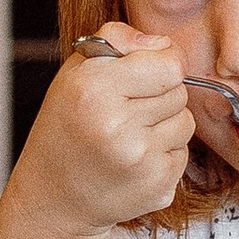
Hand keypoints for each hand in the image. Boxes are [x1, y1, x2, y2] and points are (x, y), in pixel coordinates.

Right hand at [5, 26, 191, 238]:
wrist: (53, 198)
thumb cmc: (66, 128)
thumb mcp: (75, 72)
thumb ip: (116, 40)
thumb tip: (162, 44)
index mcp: (94, 89)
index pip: (171, 63)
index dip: (164, 62)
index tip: (148, 71)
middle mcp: (118, 125)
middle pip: (179, 92)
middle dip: (159, 95)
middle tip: (127, 110)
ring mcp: (140, 159)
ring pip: (185, 122)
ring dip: (165, 125)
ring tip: (129, 135)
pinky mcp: (158, 186)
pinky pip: (182, 152)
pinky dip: (163, 153)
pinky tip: (133, 159)